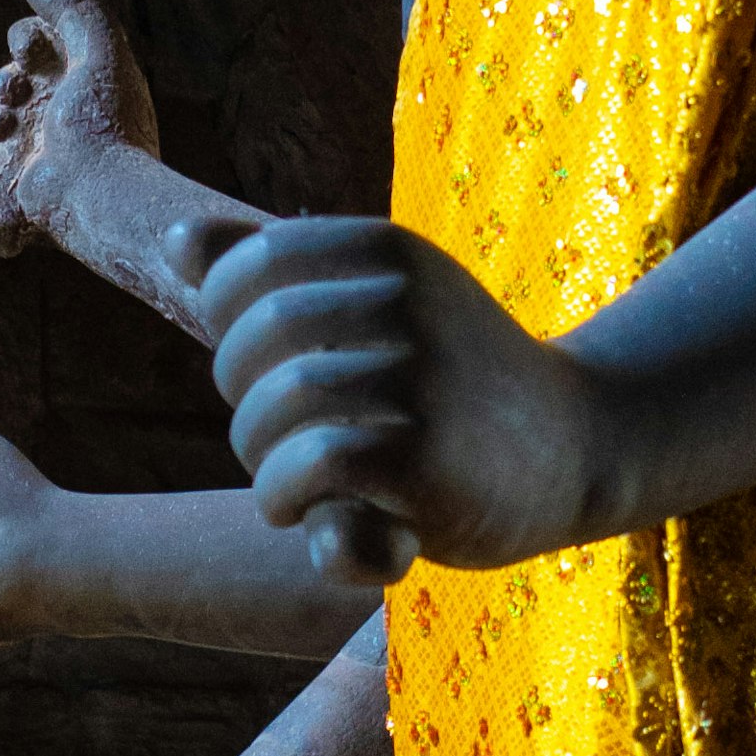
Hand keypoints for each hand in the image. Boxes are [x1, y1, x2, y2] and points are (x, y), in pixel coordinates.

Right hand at [0, 0, 158, 264]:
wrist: (98, 196)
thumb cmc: (107, 124)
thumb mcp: (98, 46)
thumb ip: (70, 2)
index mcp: (85, 92)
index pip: (40, 50)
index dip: (26, 42)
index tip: (30, 53)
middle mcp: (62, 128)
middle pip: (11, 86)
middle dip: (7, 81)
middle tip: (18, 94)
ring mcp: (37, 168)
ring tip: (12, 127)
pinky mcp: (11, 207)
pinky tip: (5, 166)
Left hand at [202, 211, 612, 571]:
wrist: (578, 444)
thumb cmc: (457, 374)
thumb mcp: (381, 301)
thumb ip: (276, 270)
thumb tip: (176, 243)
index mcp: (390, 247)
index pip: (247, 268)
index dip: (227, 326)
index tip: (264, 367)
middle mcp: (406, 300)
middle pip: (252, 339)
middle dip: (241, 395)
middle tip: (277, 434)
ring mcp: (420, 378)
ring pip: (273, 407)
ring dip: (259, 458)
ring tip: (290, 479)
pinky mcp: (424, 460)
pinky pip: (305, 466)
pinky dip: (281, 497)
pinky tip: (301, 512)